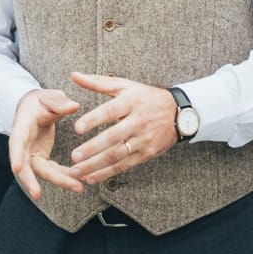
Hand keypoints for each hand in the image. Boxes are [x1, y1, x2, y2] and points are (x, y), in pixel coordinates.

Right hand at [8, 89, 81, 199]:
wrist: (36, 108)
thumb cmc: (40, 102)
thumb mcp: (48, 97)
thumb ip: (59, 102)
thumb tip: (74, 106)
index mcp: (22, 126)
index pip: (16, 142)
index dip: (16, 155)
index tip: (17, 169)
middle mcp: (24, 144)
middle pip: (25, 165)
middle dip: (31, 181)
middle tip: (37, 195)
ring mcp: (32, 154)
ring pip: (42, 172)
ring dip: (59, 181)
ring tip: (78, 187)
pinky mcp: (42, 159)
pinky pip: (53, 171)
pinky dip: (65, 176)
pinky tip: (80, 181)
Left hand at [67, 72, 178, 186]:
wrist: (178, 112)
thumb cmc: (145, 97)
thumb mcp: (125, 86)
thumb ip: (98, 82)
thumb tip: (74, 76)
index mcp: (131, 102)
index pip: (110, 111)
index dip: (94, 120)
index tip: (77, 128)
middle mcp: (138, 121)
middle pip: (113, 137)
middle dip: (92, 148)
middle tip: (74, 156)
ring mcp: (144, 139)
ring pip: (117, 155)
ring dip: (96, 165)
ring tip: (77, 171)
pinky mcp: (147, 153)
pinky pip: (125, 165)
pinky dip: (107, 173)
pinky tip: (92, 177)